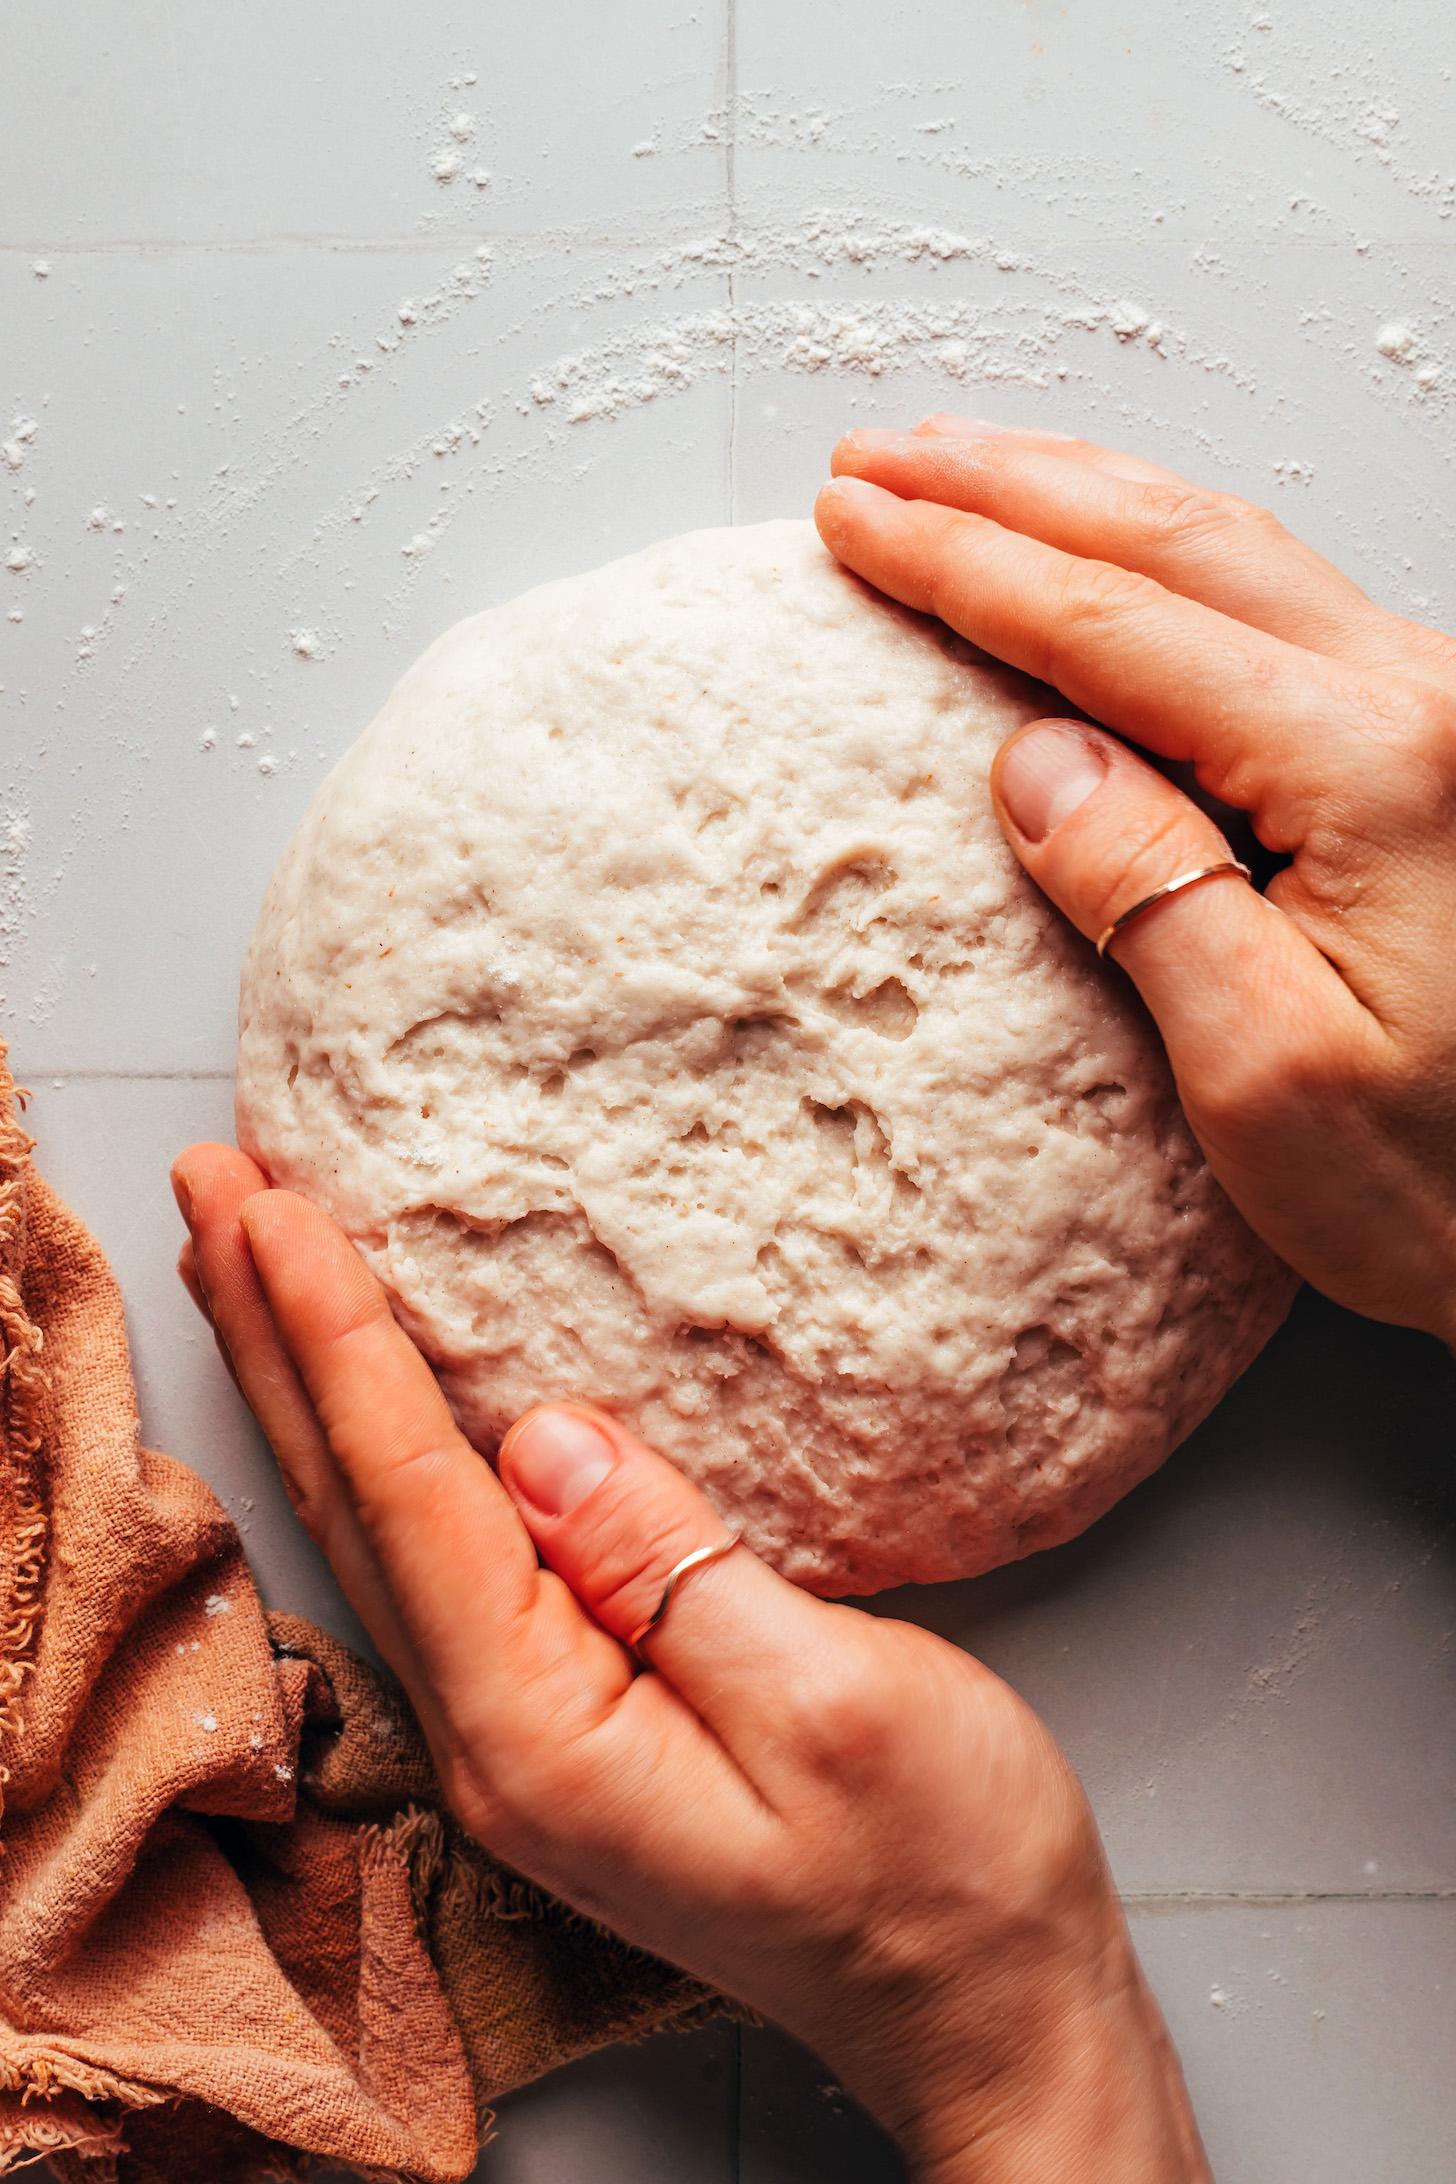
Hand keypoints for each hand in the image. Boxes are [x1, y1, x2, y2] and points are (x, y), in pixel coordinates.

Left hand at [173, 1145, 1206, 2181]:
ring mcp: (519, 1737)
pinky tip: (366, 1405)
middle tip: (209, 1191)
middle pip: (350, 1503)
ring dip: (304, 1384)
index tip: (272, 1209)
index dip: (337, 1340)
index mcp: (542, 1735)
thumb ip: (674, 1573)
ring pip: (375, 1526)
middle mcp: (495, 1739)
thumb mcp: (833, 1705)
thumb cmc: (943, 1869)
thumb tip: (540, 1440)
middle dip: (272, 1337)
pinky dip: (377, 1450)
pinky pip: (436, 1556)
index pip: (408, 1496)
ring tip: (244, 1265)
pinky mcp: (564, 1721)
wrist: (986, 2009)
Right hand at [818, 419, 1455, 1348]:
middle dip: (1008, 489)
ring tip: (960, 469)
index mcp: (1374, 769)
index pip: (1118, 631)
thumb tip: (1032, 762)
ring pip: (1231, 552)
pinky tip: (1106, 553)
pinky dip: (1158, 556)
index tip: (853, 522)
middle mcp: (1421, 704)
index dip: (967, 567)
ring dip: (1082, 498)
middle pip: (1176, 545)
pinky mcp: (1433, 748)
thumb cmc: (1448, 1183)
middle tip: (875, 459)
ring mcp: (1437, 712)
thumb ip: (1152, 901)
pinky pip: (1272, 603)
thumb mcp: (1270, 1080)